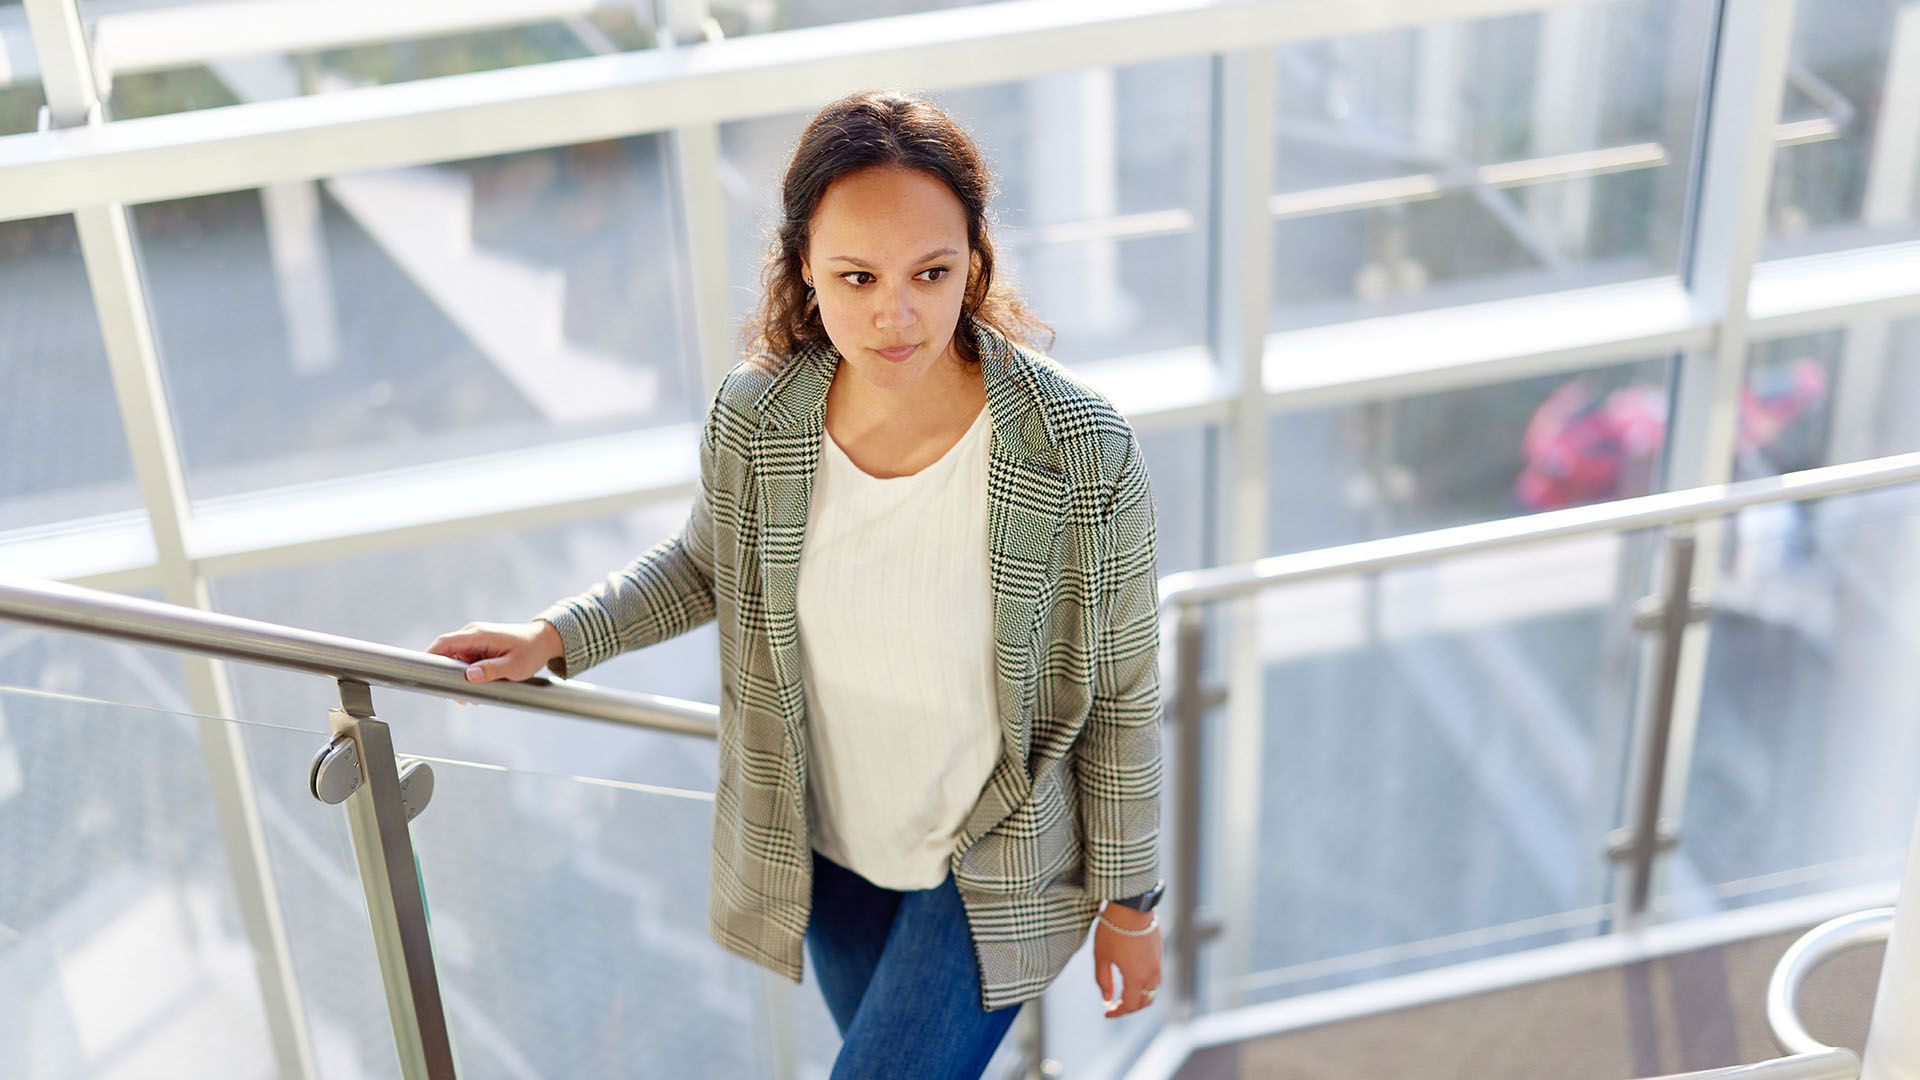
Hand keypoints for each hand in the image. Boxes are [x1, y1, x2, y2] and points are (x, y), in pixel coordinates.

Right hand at [425, 620, 562, 684]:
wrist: (544, 641)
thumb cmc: (531, 651)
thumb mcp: (514, 666)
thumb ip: (491, 670)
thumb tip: (470, 676)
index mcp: (478, 634)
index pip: (444, 643)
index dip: (430, 657)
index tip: (424, 674)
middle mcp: (473, 635)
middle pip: (446, 654)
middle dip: (447, 676)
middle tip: (457, 697)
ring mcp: (475, 641)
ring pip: (455, 661)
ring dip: (458, 679)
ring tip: (471, 697)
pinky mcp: (479, 648)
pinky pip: (465, 662)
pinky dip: (467, 676)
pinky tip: (476, 689)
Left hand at [1093, 901, 1161, 1018]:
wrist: (1132, 905)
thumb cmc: (1113, 929)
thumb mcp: (1101, 956)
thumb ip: (1104, 980)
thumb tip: (1107, 998)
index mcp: (1136, 977)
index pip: (1130, 1005)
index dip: (1118, 1012)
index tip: (1106, 1012)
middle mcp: (1151, 973)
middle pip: (1146, 1001)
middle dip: (1131, 1008)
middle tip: (1117, 1006)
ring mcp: (1158, 962)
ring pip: (1153, 989)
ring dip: (1141, 996)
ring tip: (1125, 993)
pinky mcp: (1159, 951)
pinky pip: (1156, 975)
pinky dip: (1146, 983)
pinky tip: (1133, 975)